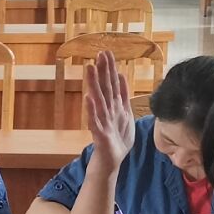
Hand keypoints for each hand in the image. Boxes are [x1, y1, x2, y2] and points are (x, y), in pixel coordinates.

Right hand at [85, 51, 135, 172]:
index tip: (106, 52)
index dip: (110, 68)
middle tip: (99, 54)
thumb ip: (123, 95)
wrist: (112, 161)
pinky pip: (94, 120)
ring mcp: (102, 121)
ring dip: (94, 84)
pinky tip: (88, 98)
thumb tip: (121, 76)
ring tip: (89, 69)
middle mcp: (107, 111)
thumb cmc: (117, 138)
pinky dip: (91, 110)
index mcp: (115, 106)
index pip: (112, 83)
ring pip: (98, 100)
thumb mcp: (126, 114)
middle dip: (102, 71)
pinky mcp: (99, 134)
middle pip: (105, 88)